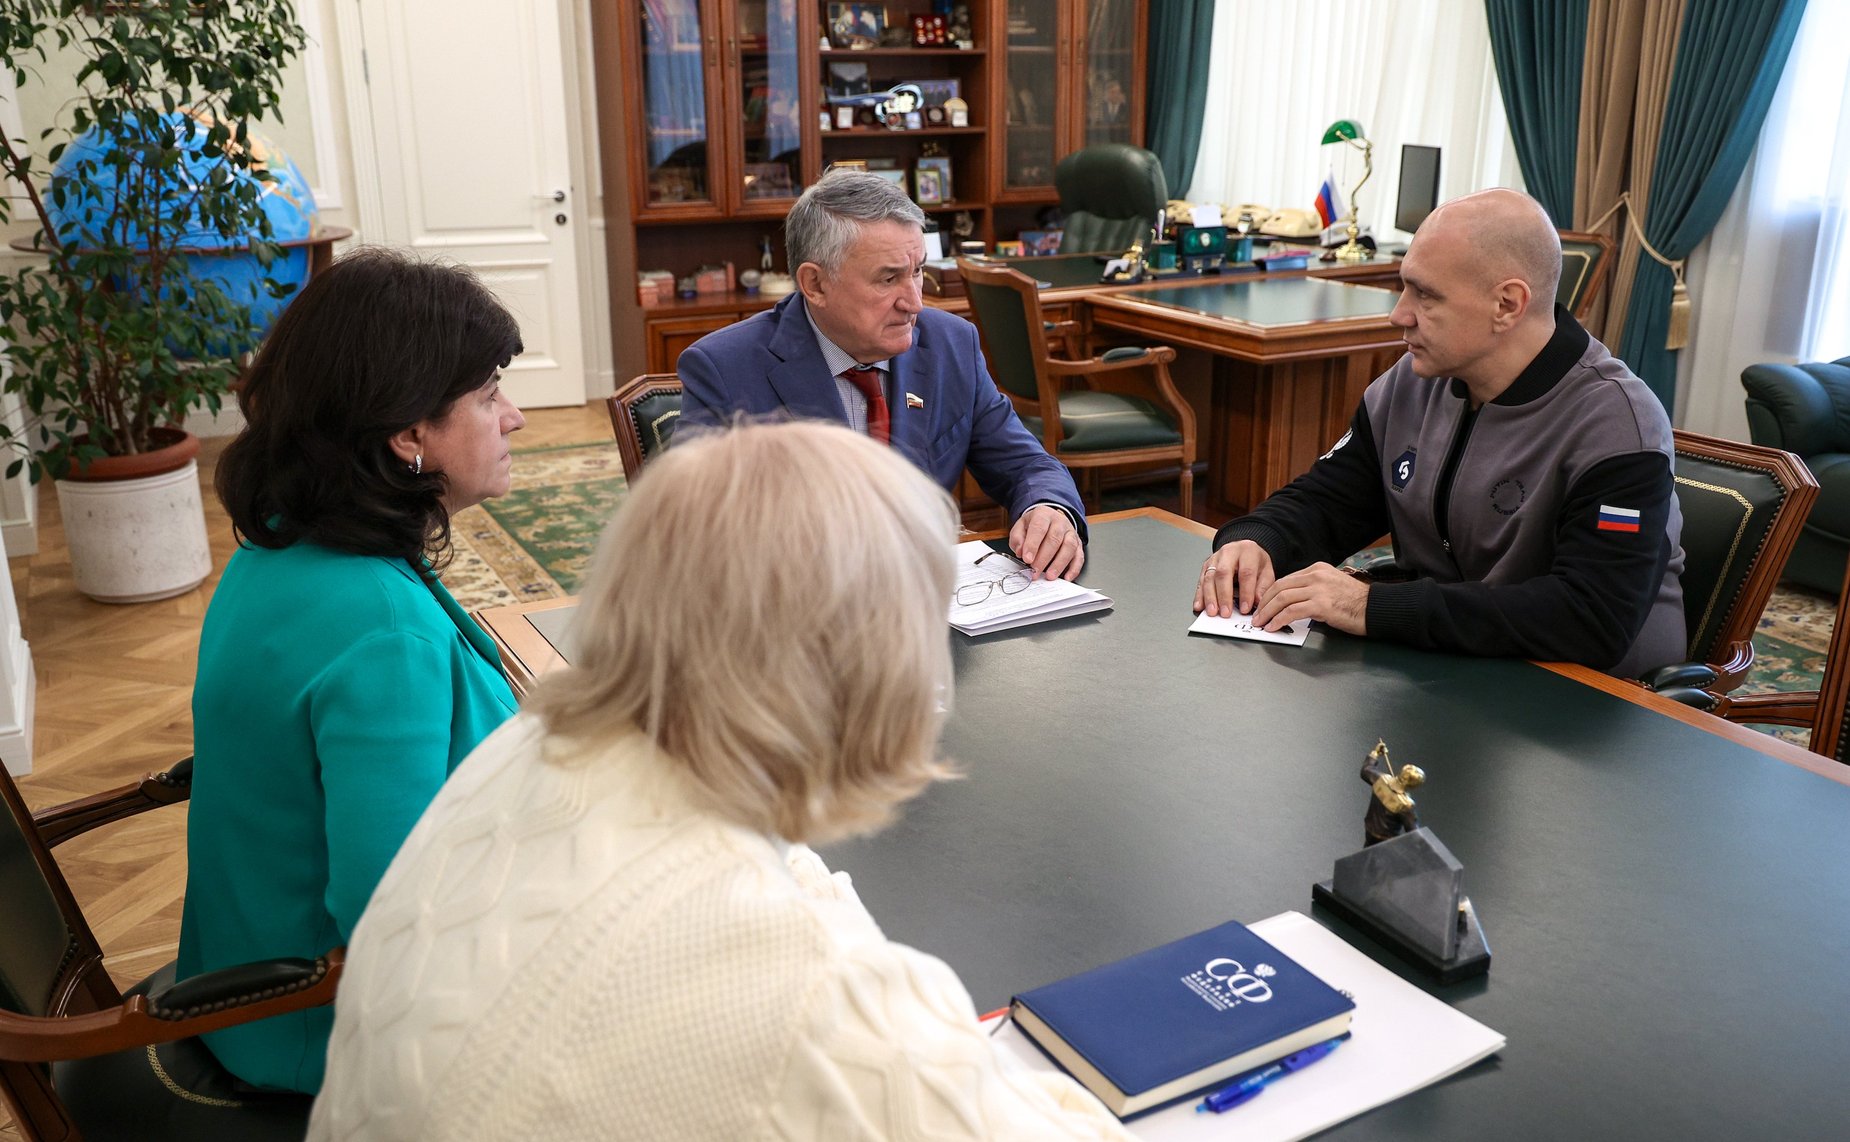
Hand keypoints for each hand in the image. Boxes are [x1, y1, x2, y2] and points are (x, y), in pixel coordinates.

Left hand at [1009, 505, 1083, 579]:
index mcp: (1043, 515)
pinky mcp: (1078, 544)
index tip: (1027, 559)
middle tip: (1035, 571)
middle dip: (1044, 558)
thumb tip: (1020, 551)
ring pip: (1069, 547)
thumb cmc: (1034, 526)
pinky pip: (1079, 556)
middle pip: (1054, 539)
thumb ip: (1018, 539)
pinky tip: (1067, 577)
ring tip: (1049, 576)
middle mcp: (1059, 522)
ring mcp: (1070, 533)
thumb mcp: (1020, 527)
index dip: (1033, 545)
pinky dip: (1074, 568)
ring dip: (1059, 564)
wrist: (1049, 520)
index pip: (1039, 528)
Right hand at [1195, 540, 1274, 616]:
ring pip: (1209, 577)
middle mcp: (1229, 552)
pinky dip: (1199, 595)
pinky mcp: (1206, 566)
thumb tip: (1257, 602)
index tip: (1245, 608)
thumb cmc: (1255, 562)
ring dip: (1210, 597)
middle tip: (1226, 612)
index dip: (1245, 592)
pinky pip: (1200, 581)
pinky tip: (1200, 606)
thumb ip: (1263, 587)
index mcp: (1248, 551)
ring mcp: (1215, 558)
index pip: (1246, 572)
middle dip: (1224, 595)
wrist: (1244, 551)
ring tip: (1213, 612)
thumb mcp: (1266, 571)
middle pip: (1223, 573)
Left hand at [1251, 563, 1368, 634]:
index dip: (1269, 594)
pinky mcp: (1321, 604)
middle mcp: (1316, 575)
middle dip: (1264, 603)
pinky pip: (1292, 611)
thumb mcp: (1332, 587)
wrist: (1377, 608)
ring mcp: (1319, 588)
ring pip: (1282, 598)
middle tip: (1256, 616)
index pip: (1286, 579)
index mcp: (1318, 569)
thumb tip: (1291, 601)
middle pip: (1280, 587)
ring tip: (1260, 623)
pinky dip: (1279, 620)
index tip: (1262, 605)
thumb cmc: (1357, 603)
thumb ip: (1312, 589)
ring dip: (1267, 612)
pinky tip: (1273, 626)